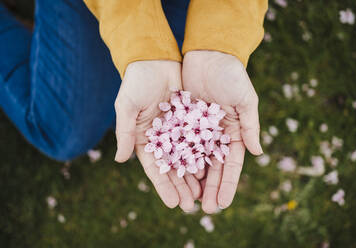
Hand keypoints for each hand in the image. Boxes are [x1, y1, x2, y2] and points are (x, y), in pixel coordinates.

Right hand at [114, 60, 200, 210]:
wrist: (155, 58)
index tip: (174, 204)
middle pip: (174, 167)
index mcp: (145, 138)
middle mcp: (163, 137)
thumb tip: (120, 160)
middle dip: (182, 187)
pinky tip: (213, 169)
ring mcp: (178, 129)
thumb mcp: (127, 106)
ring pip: (189, 157)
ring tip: (204, 195)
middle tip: (192, 207)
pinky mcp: (192, 119)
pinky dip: (206, 154)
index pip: (155, 168)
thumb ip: (125, 132)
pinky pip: (201, 140)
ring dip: (196, 176)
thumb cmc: (136, 81)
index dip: (164, 186)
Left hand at [182, 51, 262, 212]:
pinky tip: (173, 177)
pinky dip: (177, 161)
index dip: (228, 185)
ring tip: (188, 199)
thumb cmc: (232, 76)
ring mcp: (198, 131)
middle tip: (204, 208)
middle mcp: (216, 136)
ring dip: (192, 180)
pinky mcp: (182, 122)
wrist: (209, 54)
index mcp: (233, 132)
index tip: (223, 204)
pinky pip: (178, 145)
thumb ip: (251, 126)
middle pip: (212, 168)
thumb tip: (258, 153)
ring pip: (195, 161)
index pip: (231, 165)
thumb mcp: (246, 100)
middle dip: (209, 188)